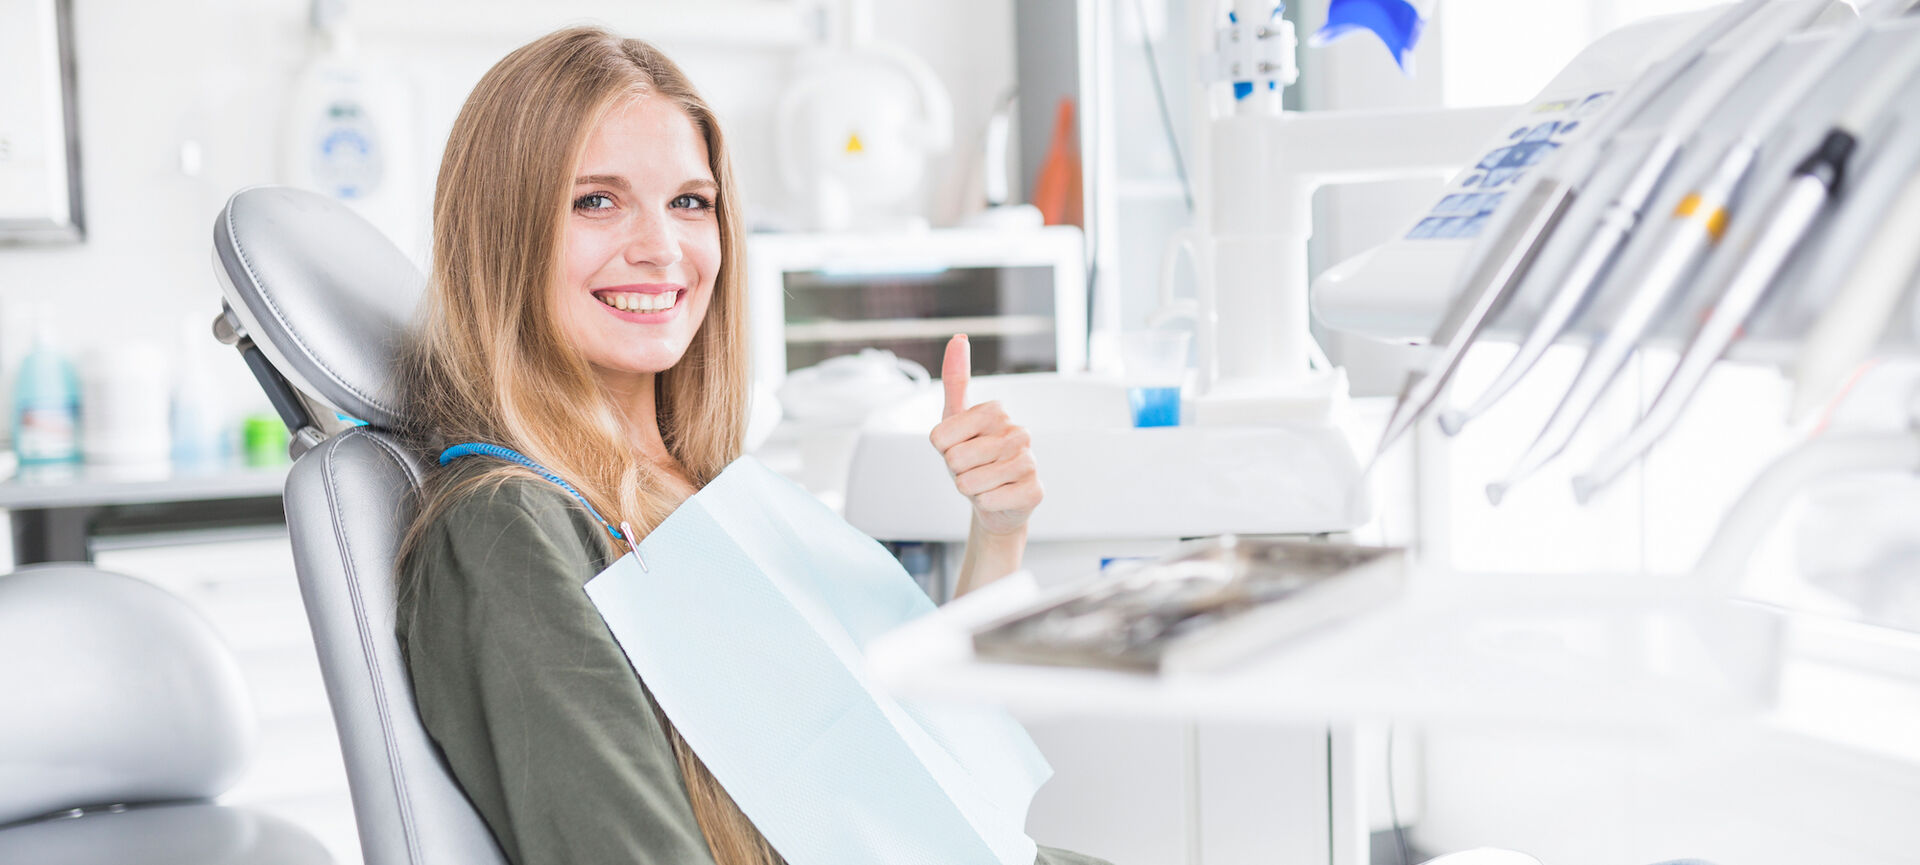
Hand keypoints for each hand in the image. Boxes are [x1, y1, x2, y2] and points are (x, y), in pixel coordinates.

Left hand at [928, 335, 1041, 535]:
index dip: (942, 450)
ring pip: (970, 482)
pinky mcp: (1035, 491)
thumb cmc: (973, 458)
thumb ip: (955, 380)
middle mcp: (1018, 433)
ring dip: (970, 489)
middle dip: (956, 472)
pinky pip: (988, 501)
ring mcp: (1030, 462)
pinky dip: (985, 504)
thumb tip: (959, 338)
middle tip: (973, 469)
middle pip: (955, 460)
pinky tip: (999, 497)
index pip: (940, 437)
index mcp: (996, 411)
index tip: (959, 448)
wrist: (994, 501)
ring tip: (984, 483)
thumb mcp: (955, 419)